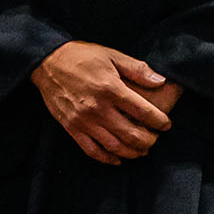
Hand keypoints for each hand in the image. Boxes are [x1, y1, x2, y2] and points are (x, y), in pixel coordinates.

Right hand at [30, 42, 174, 164]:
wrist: (48, 62)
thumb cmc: (82, 56)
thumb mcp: (112, 55)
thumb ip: (137, 69)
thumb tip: (161, 81)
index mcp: (110, 88)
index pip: (142, 111)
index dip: (159, 121)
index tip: (166, 124)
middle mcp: (97, 108)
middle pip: (130, 134)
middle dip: (149, 141)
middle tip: (155, 139)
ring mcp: (83, 121)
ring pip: (114, 146)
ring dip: (132, 152)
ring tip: (142, 150)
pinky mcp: (71, 128)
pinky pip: (92, 150)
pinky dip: (107, 159)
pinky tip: (118, 159)